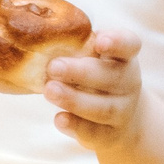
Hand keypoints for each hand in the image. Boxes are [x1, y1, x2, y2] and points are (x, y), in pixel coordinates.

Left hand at [43, 28, 144, 150]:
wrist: (122, 119)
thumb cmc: (96, 76)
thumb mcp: (92, 57)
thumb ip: (74, 45)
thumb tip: (34, 29)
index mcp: (123, 57)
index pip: (129, 44)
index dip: (117, 42)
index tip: (100, 41)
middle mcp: (128, 83)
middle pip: (113, 77)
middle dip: (81, 72)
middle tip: (53, 67)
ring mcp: (122, 111)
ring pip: (103, 108)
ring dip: (75, 99)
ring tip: (49, 91)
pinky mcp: (110, 135)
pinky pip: (94, 132)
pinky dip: (76, 126)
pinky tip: (59, 119)